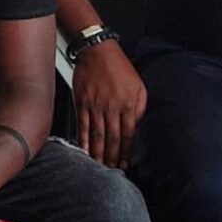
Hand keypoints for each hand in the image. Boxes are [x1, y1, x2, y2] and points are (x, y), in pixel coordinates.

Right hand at [72, 40, 146, 168]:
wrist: (98, 51)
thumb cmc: (119, 67)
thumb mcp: (139, 86)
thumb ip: (139, 108)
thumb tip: (136, 126)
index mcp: (128, 104)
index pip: (128, 135)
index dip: (126, 152)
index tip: (125, 164)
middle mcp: (112, 108)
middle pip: (112, 139)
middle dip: (112, 158)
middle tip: (111, 170)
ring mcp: (95, 106)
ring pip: (97, 136)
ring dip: (98, 153)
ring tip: (98, 166)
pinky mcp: (82, 103)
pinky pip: (82, 126)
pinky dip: (83, 140)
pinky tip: (84, 151)